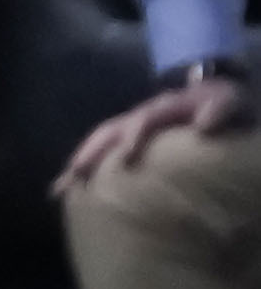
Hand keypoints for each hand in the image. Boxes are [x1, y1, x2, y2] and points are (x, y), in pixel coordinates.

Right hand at [62, 66, 246, 190]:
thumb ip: (218, 109)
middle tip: (76, 172)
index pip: (144, 118)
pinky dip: (81, 170)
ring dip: (80, 163)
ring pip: (99, 143)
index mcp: (162, 108)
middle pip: (109, 130)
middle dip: (91, 151)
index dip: (134, 134)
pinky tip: (64, 189)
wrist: (210, 98)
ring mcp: (130, 128)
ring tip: (61, 186)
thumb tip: (204, 126)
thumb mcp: (227, 101)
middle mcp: (139, 116)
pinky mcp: (127, 142)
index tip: (127, 155)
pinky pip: (100, 154)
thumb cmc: (218, 105)